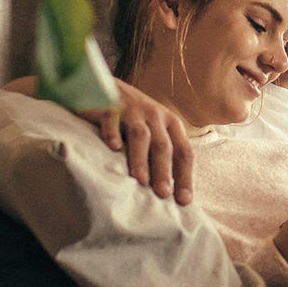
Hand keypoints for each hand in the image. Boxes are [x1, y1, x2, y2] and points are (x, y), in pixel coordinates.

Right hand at [94, 78, 195, 203]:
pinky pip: (113, 120)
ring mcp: (132, 109)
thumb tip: (169, 193)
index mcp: (170, 123)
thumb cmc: (130, 118)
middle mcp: (155, 115)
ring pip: (141, 135)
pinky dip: (113, 133)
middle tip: (163, 194)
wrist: (102, 86)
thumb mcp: (153, 130)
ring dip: (141, 158)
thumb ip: (161, 153)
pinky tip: (112, 148)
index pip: (184, 152)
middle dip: (164, 171)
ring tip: (140, 180)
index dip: (185, 176)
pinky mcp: (109, 104)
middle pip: (163, 146)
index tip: (184, 201)